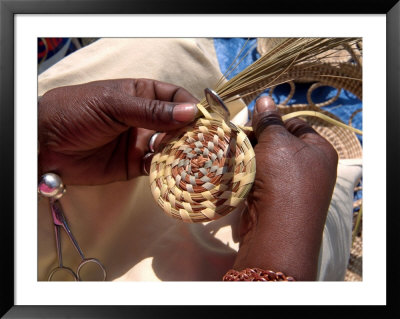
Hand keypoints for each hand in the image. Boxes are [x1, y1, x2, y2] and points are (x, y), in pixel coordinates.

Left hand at [38, 79, 198, 184]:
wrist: (45, 145)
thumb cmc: (76, 112)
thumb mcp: (114, 104)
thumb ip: (151, 111)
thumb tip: (189, 112)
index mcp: (141, 95)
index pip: (174, 98)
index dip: (190, 107)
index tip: (203, 120)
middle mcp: (145, 119)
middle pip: (177, 125)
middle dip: (191, 133)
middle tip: (204, 144)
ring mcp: (141, 143)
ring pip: (171, 147)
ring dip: (183, 152)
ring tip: (194, 159)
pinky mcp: (135, 166)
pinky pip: (158, 167)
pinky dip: (168, 170)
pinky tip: (175, 171)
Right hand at [234, 96, 337, 279]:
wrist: (276, 228)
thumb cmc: (283, 177)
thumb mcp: (276, 142)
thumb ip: (268, 120)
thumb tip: (265, 98)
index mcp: (318, 149)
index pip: (295, 124)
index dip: (272, 120)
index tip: (250, 120)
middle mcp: (309, 167)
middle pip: (278, 144)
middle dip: (257, 139)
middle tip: (236, 135)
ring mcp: (292, 185)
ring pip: (266, 162)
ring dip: (249, 157)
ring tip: (231, 151)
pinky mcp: (275, 199)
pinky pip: (260, 178)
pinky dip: (248, 173)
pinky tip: (234, 169)